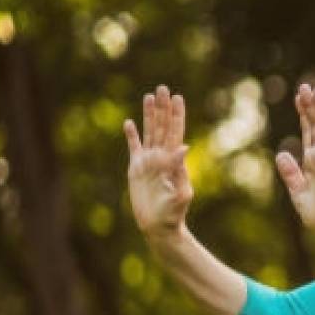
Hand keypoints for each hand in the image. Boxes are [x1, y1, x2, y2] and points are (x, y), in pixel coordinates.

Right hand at [124, 85, 192, 238]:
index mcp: (173, 160)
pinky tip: (129, 122)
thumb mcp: (179, 193)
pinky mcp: (136, 169)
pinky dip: (131, 135)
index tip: (177, 97)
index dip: (176, 114)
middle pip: (162, 126)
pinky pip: (133, 147)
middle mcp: (161, 157)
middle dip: (163, 107)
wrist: (159, 226)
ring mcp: (149, 161)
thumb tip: (184, 146)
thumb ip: (180, 170)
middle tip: (163, 88)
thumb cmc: (173, 213)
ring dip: (149, 114)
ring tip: (148, 96)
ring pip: (149, 132)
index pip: (175, 132)